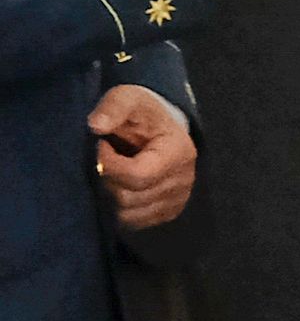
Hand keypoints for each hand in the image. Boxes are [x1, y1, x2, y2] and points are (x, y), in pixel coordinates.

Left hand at [87, 85, 193, 229]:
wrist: (162, 127)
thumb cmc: (142, 113)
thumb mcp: (128, 98)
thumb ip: (114, 107)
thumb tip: (95, 125)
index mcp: (178, 153)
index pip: (138, 175)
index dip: (109, 165)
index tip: (100, 145)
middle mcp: (182, 181)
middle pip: (129, 198)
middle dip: (106, 180)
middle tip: (103, 159)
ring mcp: (177, 200)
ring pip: (128, 214)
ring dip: (109, 196)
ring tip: (111, 172)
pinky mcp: (167, 212)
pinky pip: (133, 222)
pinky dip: (118, 208)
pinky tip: (117, 186)